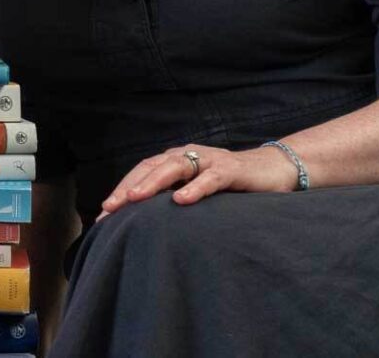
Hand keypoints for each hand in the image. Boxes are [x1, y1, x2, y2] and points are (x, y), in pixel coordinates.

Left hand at [97, 142, 299, 217]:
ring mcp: (210, 160)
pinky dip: (195, 188)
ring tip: (135, 198)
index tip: (104, 212)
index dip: (122, 188)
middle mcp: (189, 155)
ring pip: (176, 166)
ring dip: (153, 182)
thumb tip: (144, 222)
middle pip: (152, 166)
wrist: (274, 169)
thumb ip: (175, 197)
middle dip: (129, 186)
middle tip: (110, 207)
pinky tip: (181, 201)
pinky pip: (210, 178)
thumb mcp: (198, 190)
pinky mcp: (231, 169)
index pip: (142, 170)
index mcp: (177, 160)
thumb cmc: (231, 184)